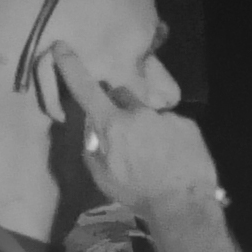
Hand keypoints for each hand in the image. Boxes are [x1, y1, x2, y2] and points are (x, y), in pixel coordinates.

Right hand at [44, 45, 221, 212]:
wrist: (184, 205)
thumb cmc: (137, 193)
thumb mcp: (102, 175)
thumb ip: (93, 147)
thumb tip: (94, 132)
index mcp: (113, 124)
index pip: (86, 88)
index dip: (72, 66)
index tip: (62, 46)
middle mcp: (139, 113)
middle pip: (122, 95)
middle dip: (119, 106)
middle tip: (124, 131)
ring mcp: (167, 117)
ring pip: (150, 113)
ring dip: (148, 125)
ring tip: (156, 153)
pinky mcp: (189, 126)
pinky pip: (173, 125)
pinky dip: (170, 137)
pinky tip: (174, 157)